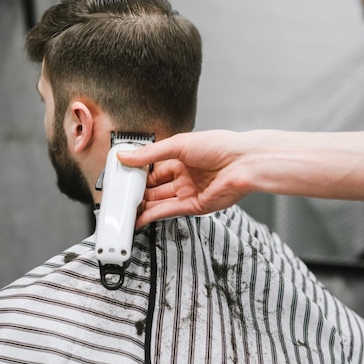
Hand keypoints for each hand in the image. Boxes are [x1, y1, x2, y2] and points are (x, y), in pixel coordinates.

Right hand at [117, 130, 253, 226]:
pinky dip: (154, 215)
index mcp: (181, 160)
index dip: (138, 176)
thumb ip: (150, 154)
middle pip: (156, 189)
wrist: (243, 162)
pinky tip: (141, 218)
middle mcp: (185, 177)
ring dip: (144, 208)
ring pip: (161, 202)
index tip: (123, 179)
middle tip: (120, 198)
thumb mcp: (178, 144)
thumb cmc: (219, 146)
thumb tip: (126, 155)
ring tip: (125, 212)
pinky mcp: (195, 206)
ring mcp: (190, 192)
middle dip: (139, 194)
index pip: (154, 171)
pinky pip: (170, 211)